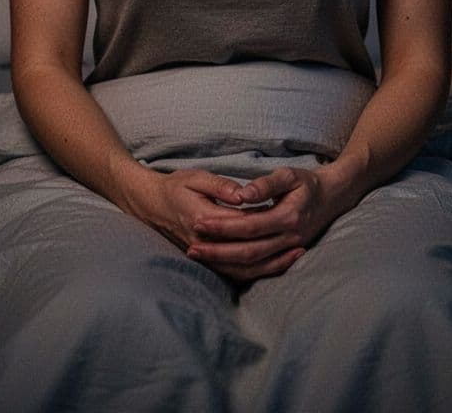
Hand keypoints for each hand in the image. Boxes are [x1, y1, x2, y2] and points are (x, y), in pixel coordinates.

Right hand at [131, 169, 281, 266]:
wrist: (152, 204)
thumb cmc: (175, 186)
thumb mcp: (195, 177)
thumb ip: (220, 186)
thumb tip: (242, 196)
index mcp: (202, 218)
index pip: (240, 224)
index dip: (264, 222)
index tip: (289, 216)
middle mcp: (204, 242)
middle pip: (244, 253)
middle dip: (274, 251)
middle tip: (300, 242)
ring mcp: (205, 255)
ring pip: (241, 269)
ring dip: (269, 265)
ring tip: (295, 255)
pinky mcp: (206, 260)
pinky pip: (233, 273)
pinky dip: (256, 272)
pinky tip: (274, 265)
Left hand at [185, 166, 346, 281]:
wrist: (333, 197)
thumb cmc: (308, 183)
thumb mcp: (289, 175)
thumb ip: (266, 184)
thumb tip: (242, 194)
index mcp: (288, 217)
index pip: (249, 226)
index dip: (223, 226)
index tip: (199, 222)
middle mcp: (289, 238)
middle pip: (248, 252)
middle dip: (218, 251)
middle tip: (192, 248)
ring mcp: (289, 250)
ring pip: (253, 265)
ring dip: (225, 264)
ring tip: (199, 257)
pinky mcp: (287, 255)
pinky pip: (261, 269)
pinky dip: (240, 270)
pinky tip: (221, 265)